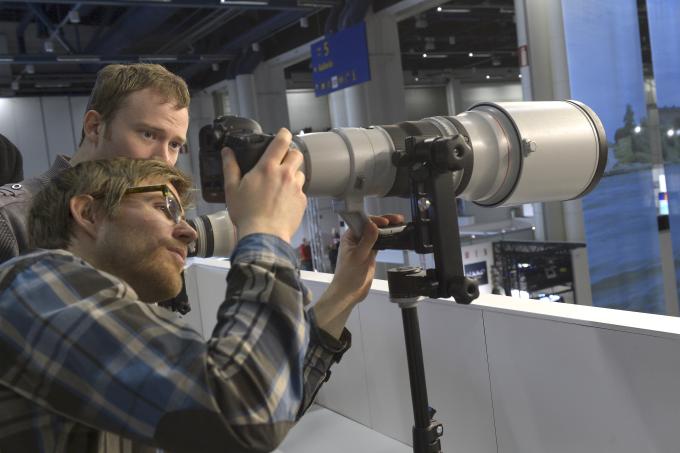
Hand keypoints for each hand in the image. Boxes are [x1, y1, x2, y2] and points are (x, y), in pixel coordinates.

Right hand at [222, 129, 306, 243]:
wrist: (264, 236)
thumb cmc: (246, 213)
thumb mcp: (232, 188)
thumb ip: (230, 167)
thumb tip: (227, 152)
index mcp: (268, 168)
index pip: (282, 141)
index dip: (284, 134)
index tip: (283, 134)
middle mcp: (285, 175)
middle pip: (297, 154)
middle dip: (291, 155)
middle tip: (282, 162)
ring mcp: (296, 188)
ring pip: (300, 173)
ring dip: (293, 175)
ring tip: (281, 185)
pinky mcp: (302, 202)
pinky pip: (301, 192)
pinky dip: (294, 193)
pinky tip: (283, 202)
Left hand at [329, 214, 404, 305]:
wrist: (349, 292)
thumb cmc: (347, 276)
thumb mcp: (358, 256)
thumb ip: (367, 240)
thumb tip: (373, 225)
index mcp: (349, 237)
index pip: (363, 222)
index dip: (375, 219)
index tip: (386, 221)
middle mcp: (356, 240)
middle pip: (371, 226)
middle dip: (384, 221)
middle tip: (397, 219)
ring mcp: (364, 247)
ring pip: (377, 234)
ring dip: (387, 229)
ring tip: (399, 224)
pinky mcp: (370, 254)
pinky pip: (380, 243)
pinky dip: (387, 239)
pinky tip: (394, 236)